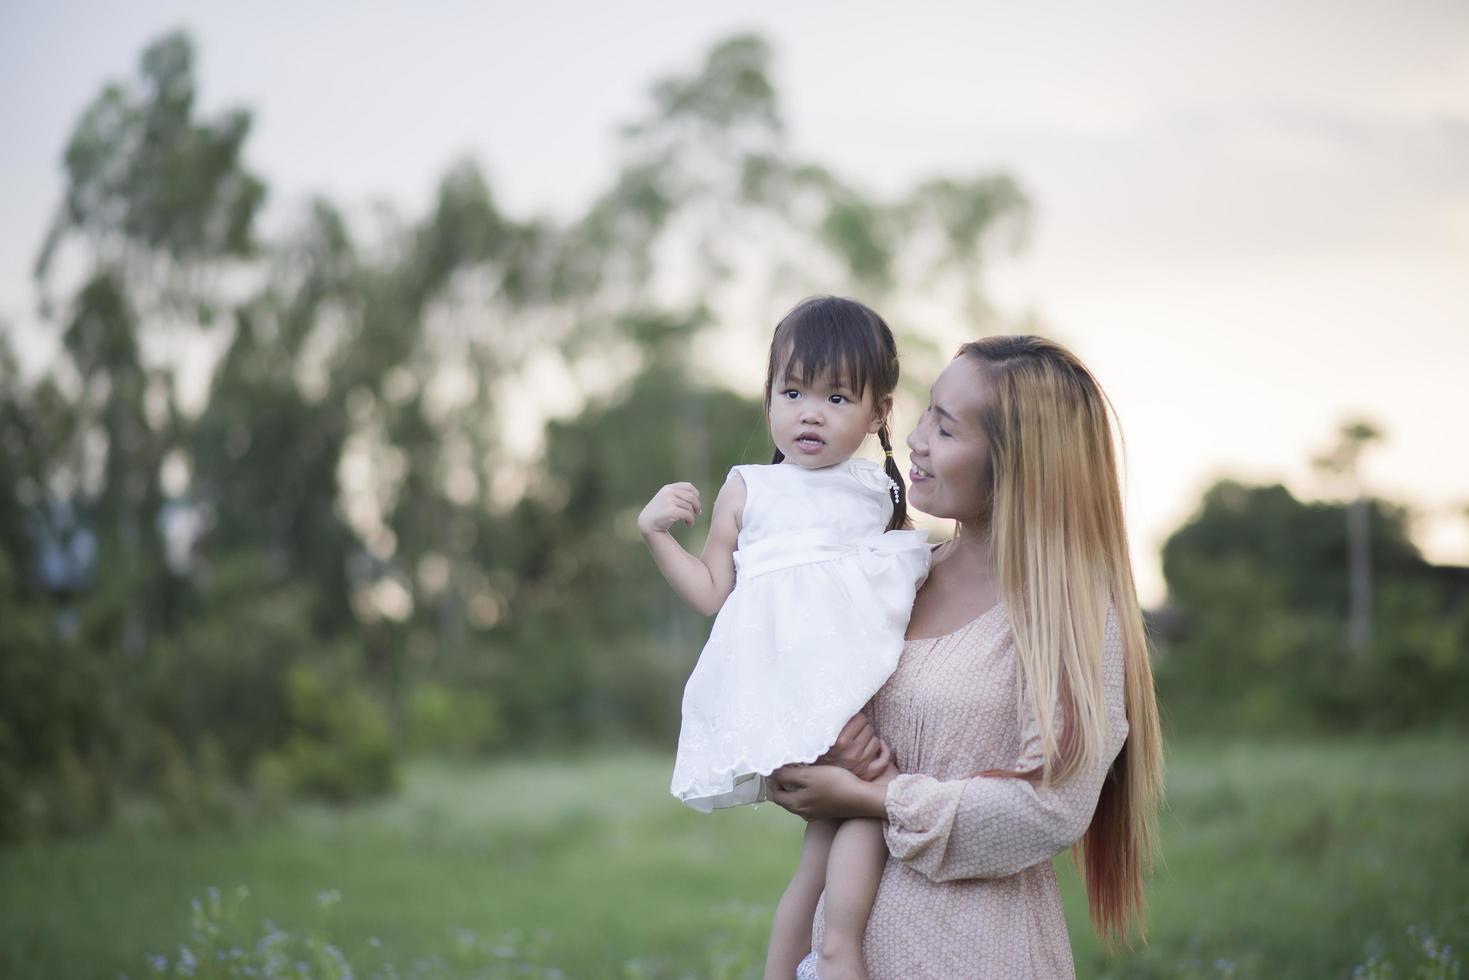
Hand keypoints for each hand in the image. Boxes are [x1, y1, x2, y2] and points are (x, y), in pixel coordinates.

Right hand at [638, 482, 700, 535]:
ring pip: (690, 507)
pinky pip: (688, 514)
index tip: (696, 505)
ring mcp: (669, 500)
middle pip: (692, 496)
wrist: (647, 524)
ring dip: (693, 516)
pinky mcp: (671, 510)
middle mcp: (669, 492)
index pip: (689, 486)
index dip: (696, 495)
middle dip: (697, 506)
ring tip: (689, 521)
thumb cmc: (659, 514)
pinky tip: (688, 524)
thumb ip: (679, 497)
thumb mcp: (667, 500)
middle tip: (697, 513)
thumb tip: (698, 502)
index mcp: (668, 488)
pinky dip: (691, 520)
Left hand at [767, 763, 888, 820]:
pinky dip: (808, 793)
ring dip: (797, 788)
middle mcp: (803, 813)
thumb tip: (772, 774)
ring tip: (803, 773)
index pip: (776, 795)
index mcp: (796, 805)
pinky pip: (810, 802)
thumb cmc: (834, 784)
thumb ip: (787, 775)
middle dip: (785, 784)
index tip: (780, 768)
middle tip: (790, 768)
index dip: (775, 781)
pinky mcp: (826, 812)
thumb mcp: (808, 776)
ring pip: (798, 800)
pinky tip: (817, 783)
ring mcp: (815, 814)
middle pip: (786, 799)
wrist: (861, 798)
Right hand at [815, 713, 891, 781]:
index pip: (860, 719)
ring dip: (870, 738)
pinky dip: (883, 751)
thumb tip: (844, 708)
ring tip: (860, 739)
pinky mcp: (866, 774)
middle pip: (869, 728)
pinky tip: (879, 746)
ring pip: (876, 741)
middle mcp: (852, 752)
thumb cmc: (815, 756)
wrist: (815, 782)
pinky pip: (883, 760)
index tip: (852, 720)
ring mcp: (861, 764)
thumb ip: (831, 724)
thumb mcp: (818, 738)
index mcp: (840, 741)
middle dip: (863, 727)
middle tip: (855, 730)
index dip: (856, 718)